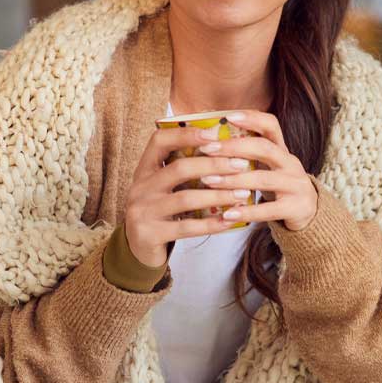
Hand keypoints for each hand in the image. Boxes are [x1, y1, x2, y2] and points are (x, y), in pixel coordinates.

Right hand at [124, 125, 257, 266]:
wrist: (138, 248)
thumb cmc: (161, 211)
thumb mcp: (163, 187)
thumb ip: (182, 170)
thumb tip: (226, 152)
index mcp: (144, 169)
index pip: (159, 140)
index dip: (186, 134)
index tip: (215, 134)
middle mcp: (140, 187)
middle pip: (179, 168)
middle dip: (214, 165)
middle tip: (241, 165)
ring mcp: (142, 211)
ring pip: (186, 198)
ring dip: (218, 195)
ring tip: (243, 194)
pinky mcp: (150, 234)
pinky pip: (187, 227)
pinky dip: (211, 224)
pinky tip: (230, 220)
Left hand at [197, 110, 317, 231]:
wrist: (310, 213)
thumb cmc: (278, 186)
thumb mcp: (268, 166)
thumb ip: (247, 154)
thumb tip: (209, 140)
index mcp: (282, 149)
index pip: (271, 125)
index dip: (251, 118)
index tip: (227, 116)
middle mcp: (291, 163)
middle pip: (264, 148)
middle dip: (233, 147)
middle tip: (207, 149)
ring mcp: (295, 185)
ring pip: (263, 179)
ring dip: (233, 179)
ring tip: (208, 180)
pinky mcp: (295, 208)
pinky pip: (268, 210)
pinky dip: (246, 212)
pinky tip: (226, 214)